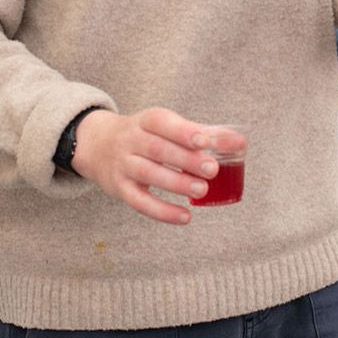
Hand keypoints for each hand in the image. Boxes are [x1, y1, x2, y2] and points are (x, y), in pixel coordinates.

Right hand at [71, 108, 246, 223]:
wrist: (97, 145)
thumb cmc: (145, 135)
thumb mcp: (167, 127)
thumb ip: (203, 134)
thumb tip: (240, 142)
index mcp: (146, 120)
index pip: (162, 123)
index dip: (183, 131)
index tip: (205, 141)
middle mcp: (131, 141)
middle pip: (158, 150)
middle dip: (186, 160)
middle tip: (212, 169)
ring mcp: (123, 165)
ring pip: (148, 174)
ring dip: (176, 183)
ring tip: (202, 190)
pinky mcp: (120, 189)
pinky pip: (140, 202)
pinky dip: (162, 211)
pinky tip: (185, 217)